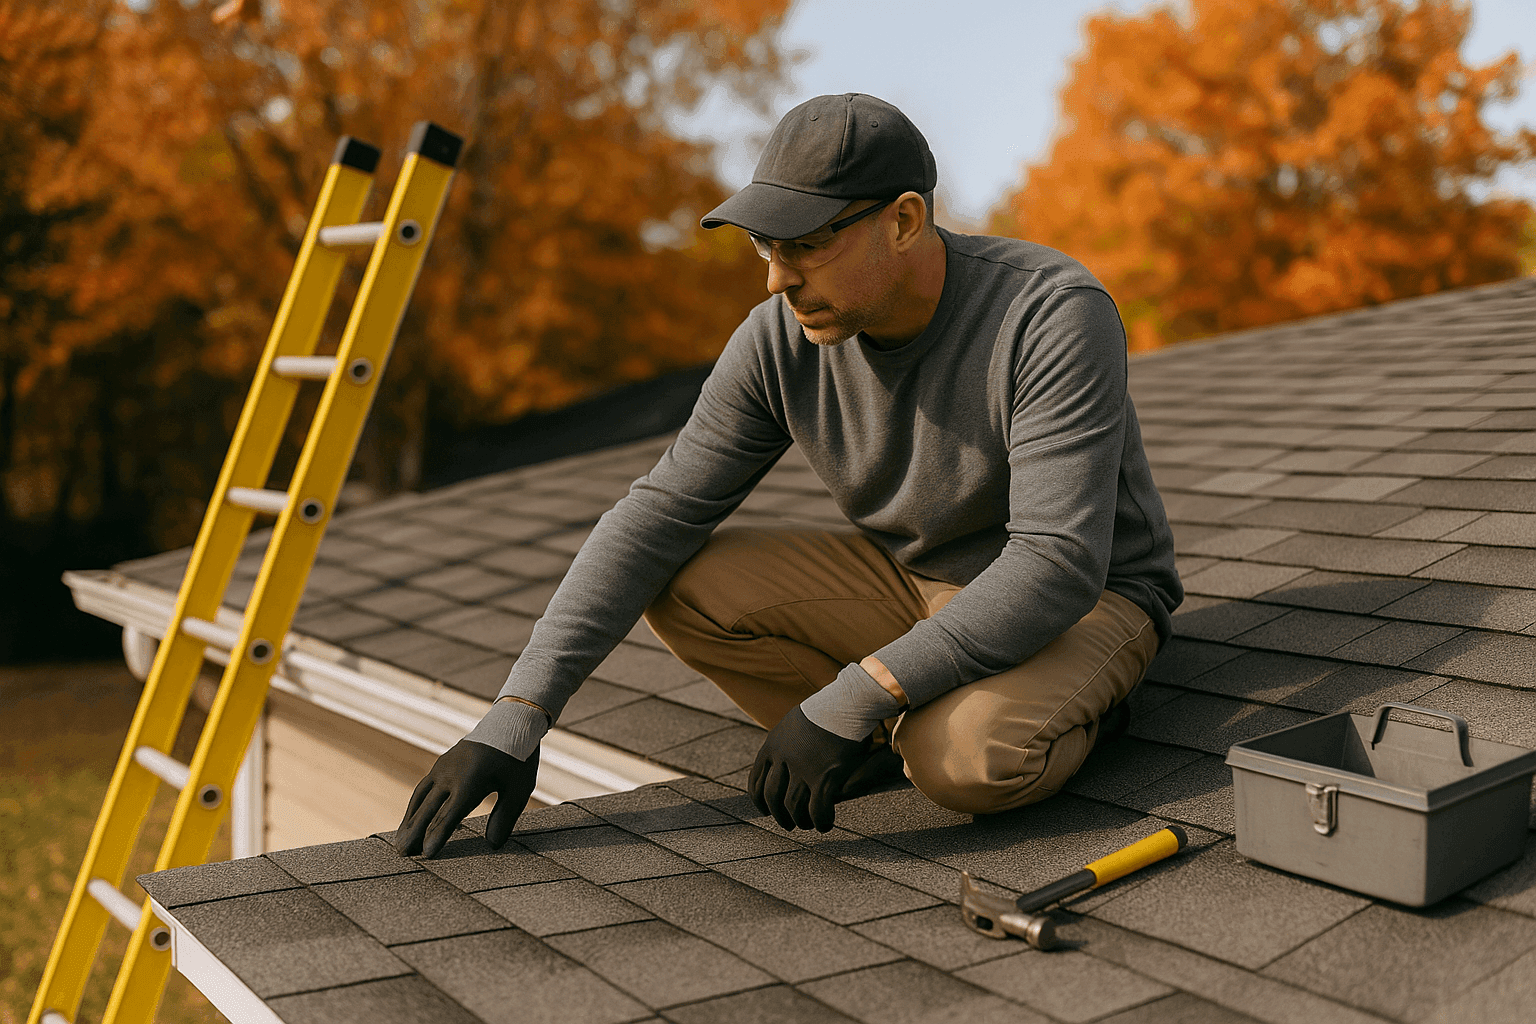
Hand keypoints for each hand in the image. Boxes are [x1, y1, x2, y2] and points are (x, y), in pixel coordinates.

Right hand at [395, 739, 538, 857]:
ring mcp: (443, 767)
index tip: (427, 853)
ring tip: (401, 841)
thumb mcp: (519, 789)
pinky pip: (423, 788)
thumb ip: (505, 817)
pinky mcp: (441, 764)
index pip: (450, 814)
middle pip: (428, 808)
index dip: (437, 835)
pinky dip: (415, 806)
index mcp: (471, 782)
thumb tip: (493, 845)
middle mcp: (451, 774)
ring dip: (409, 820)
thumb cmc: (517, 759)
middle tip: (402, 853)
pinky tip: (412, 819)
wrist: (510, 723)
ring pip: (420, 797)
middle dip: (415, 832)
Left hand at [750, 705, 871, 831]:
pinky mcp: (825, 777)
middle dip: (779, 816)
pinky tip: (826, 824)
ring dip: (801, 821)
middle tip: (789, 824)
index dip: (760, 802)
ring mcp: (803, 768)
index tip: (766, 811)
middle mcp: (783, 758)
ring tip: (809, 825)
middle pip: (773, 798)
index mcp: (772, 744)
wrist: (849, 701)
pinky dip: (821, 822)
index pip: (756, 781)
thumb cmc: (827, 710)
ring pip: (793, 808)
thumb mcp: (795, 723)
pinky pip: (818, 810)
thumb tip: (782, 762)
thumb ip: (784, 744)